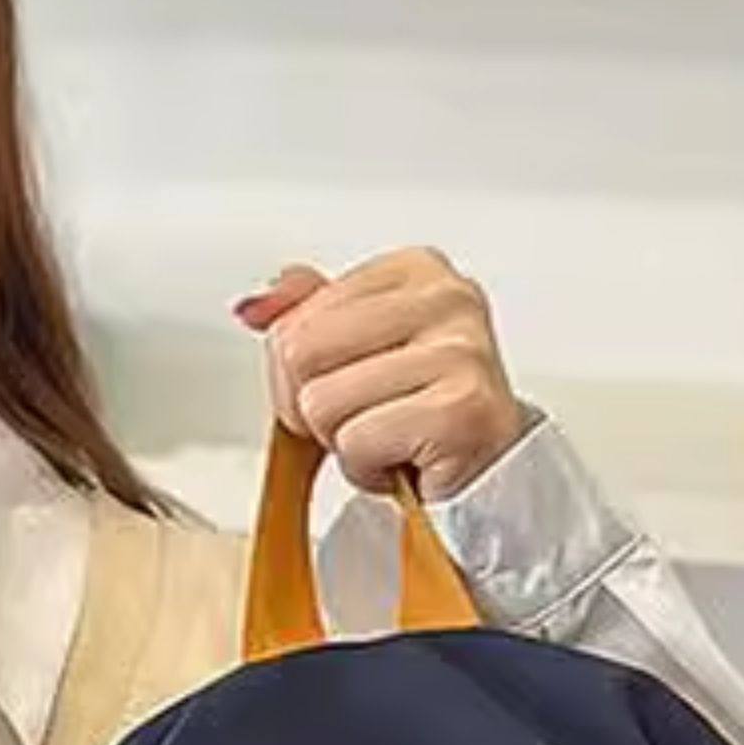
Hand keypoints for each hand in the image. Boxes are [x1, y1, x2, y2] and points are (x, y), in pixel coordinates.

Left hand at [232, 246, 531, 500]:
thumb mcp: (359, 348)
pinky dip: (369, 470)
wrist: (490, 476)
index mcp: (417, 268)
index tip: (348, 384)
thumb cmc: (422, 412)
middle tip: (364, 418)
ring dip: (344, 443)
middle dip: (313, 408)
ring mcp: (460, 351)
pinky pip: (358, 443)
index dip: (298, 373)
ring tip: (392, 439)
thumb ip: (306, 313)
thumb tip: (254, 306)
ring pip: (322, 403)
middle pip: (299, 353)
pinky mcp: (462, 410)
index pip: (293, 319)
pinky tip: (407, 461)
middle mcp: (447, 298)